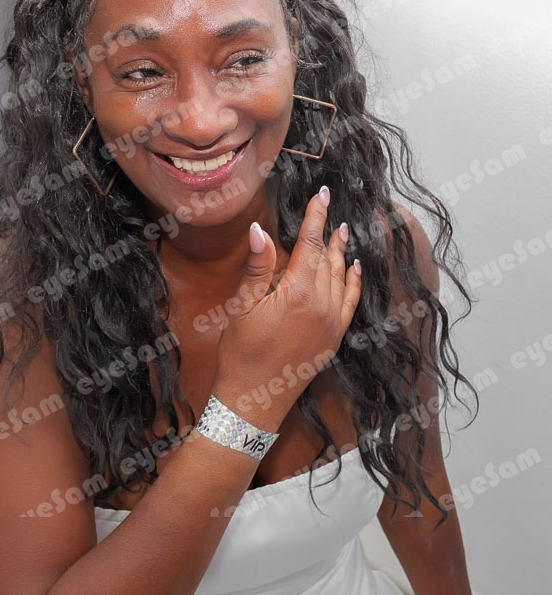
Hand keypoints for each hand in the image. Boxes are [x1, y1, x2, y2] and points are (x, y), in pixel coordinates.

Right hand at [212, 187, 360, 430]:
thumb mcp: (242, 306)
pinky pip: (350, 302)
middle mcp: (323, 305)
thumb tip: (258, 230)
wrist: (254, 399)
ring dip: (340, 253)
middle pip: (327, 258)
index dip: (316, 217)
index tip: (322, 195)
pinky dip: (353, 282)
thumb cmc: (241, 352)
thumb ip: (257, 267)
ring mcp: (332, 323)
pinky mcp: (334, 338)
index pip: (310, 244)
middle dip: (328, 231)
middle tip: (330, 207)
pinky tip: (354, 268)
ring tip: (342, 232)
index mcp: (299, 293)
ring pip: (340, 278)